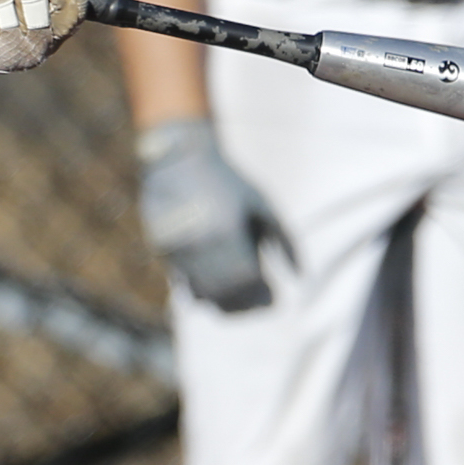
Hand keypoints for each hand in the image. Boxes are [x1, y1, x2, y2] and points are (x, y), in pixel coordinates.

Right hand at [138, 117, 286, 312]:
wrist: (178, 159)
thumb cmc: (227, 182)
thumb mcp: (262, 203)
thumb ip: (284, 239)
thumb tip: (300, 277)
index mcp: (226, 231)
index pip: (246, 279)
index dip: (261, 296)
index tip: (273, 298)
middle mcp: (198, 244)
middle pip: (225, 292)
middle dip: (246, 305)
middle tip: (260, 305)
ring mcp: (177, 250)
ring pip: (203, 295)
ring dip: (225, 305)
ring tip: (241, 300)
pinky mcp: (163, 252)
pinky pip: (185, 285)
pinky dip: (203, 294)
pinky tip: (218, 290)